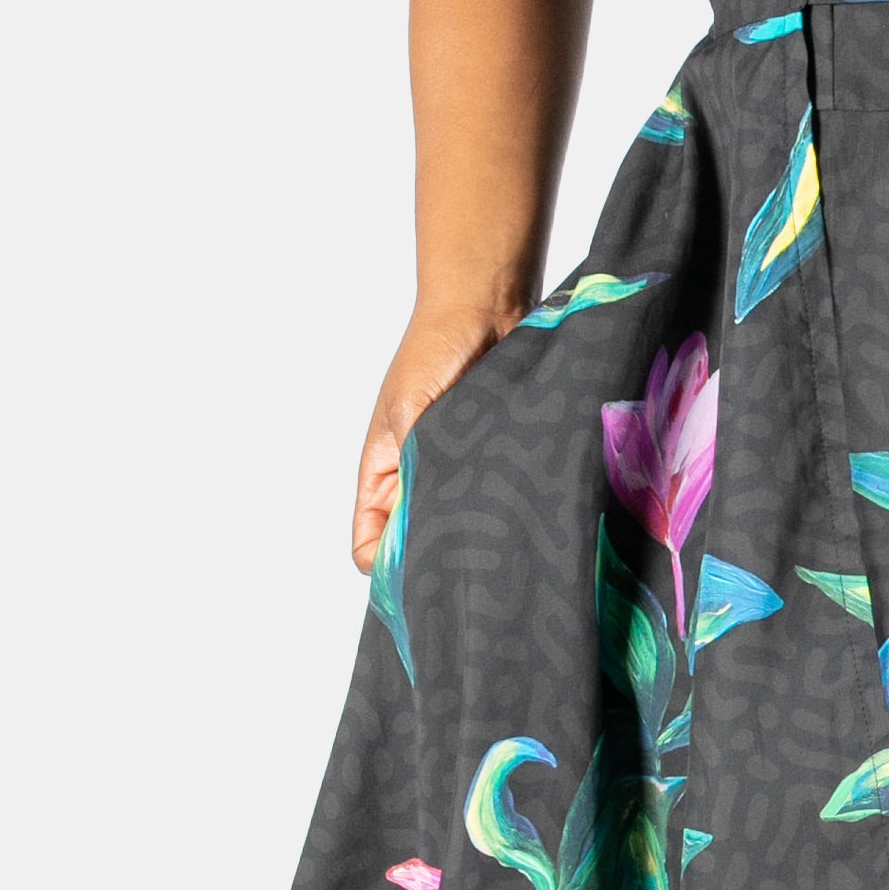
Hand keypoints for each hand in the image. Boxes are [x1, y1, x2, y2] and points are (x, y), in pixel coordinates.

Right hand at [351, 298, 513, 570]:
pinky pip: (492, 501)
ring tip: (495, 541)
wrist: (486, 308)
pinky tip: (519, 514)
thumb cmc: (434, 351)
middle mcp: (416, 482)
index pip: (369, 546)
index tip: (418, 581)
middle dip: (434, 560)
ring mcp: (456, 474)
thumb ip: (407, 477)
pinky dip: (501, 509)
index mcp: (380, 476)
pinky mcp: (492, 462)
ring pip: (457, 527)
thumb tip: (413, 534)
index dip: (386, 569)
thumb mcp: (410, 416)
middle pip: (416, 546)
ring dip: (473, 533)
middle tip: (466, 571)